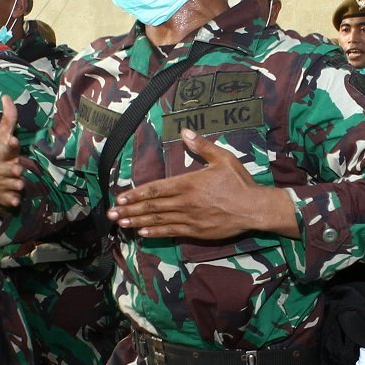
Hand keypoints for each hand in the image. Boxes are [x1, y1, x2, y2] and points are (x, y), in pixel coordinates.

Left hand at [111, 128, 294, 239]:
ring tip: (121, 224)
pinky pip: (171, 232)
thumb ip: (202, 146)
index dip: (135, 194)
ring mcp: (189, 218)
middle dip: (130, 210)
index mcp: (188, 183)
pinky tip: (143, 233)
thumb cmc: (238, 182)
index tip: (120, 198)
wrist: (253, 208)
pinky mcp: (196, 231)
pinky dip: (156, 232)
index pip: (155, 189)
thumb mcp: (222, 158)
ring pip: (158, 220)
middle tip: (111, 215)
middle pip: (152, 206)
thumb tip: (186, 132)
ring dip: (138, 222)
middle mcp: (184, 202)